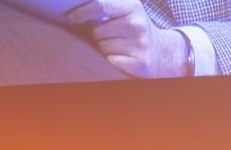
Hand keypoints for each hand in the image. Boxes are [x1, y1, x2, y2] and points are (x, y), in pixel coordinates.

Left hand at [65, 0, 188, 77]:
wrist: (161, 52)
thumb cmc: (134, 28)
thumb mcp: (125, 8)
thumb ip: (105, 4)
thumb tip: (73, 6)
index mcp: (132, 5)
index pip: (101, 5)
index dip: (82, 12)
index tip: (69, 17)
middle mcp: (137, 23)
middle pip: (97, 31)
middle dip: (98, 34)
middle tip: (109, 35)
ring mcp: (140, 44)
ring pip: (103, 47)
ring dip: (105, 48)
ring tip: (118, 45)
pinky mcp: (139, 62)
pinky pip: (111, 61)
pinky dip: (112, 60)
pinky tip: (122, 56)